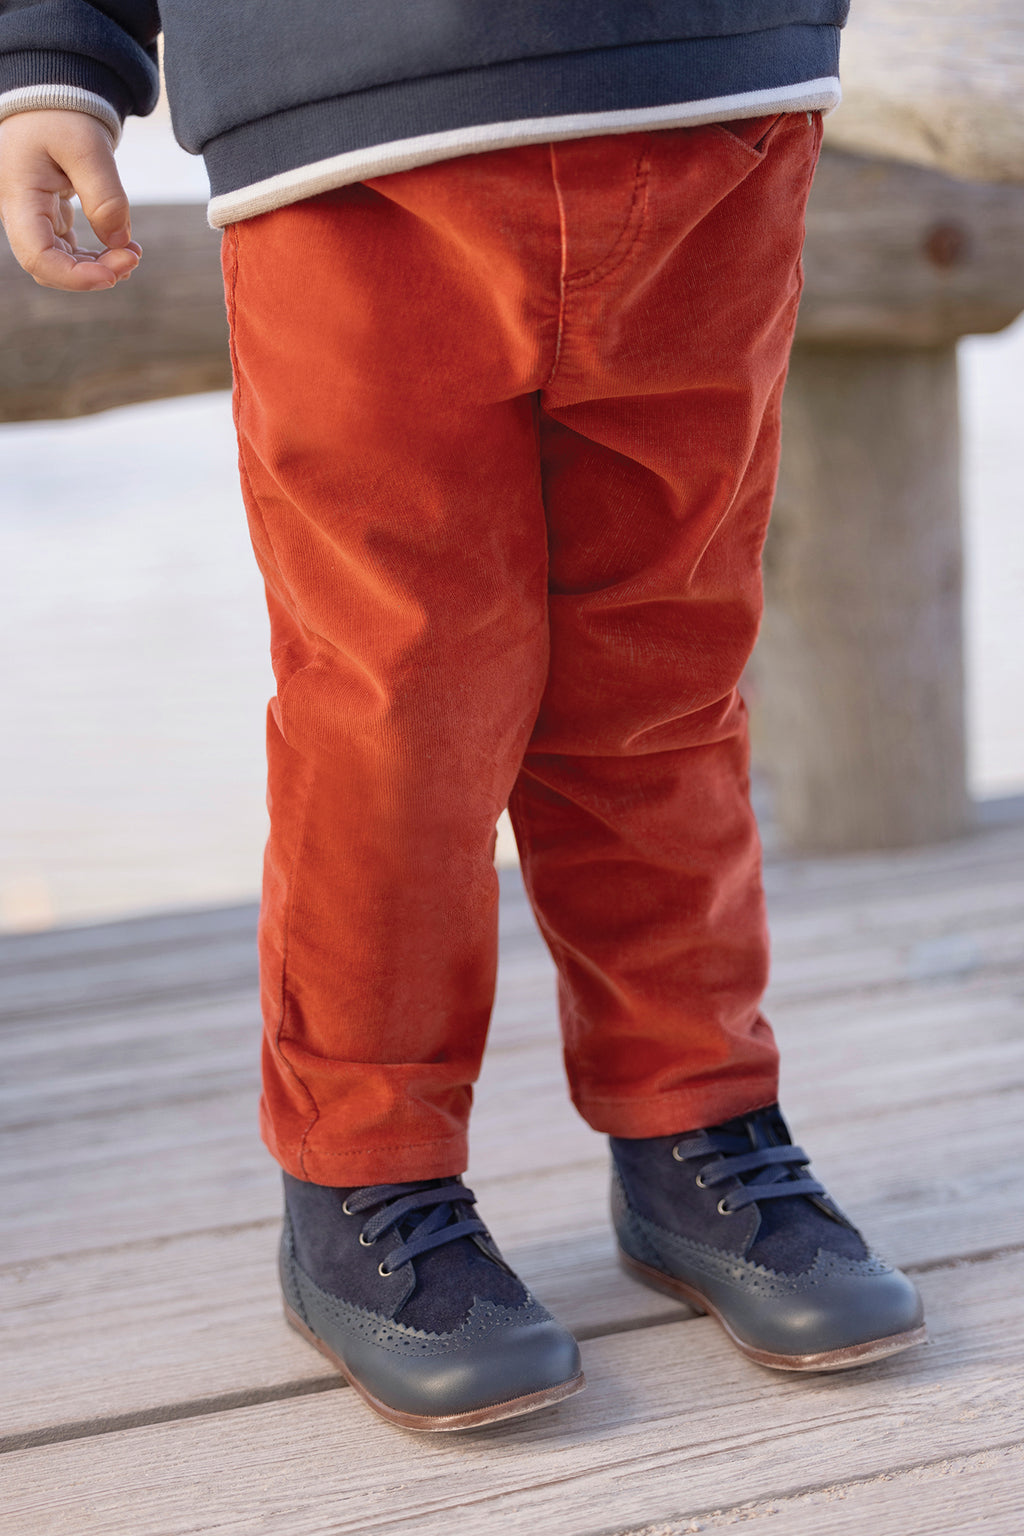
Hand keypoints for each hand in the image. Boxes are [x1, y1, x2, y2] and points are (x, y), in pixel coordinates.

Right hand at [0, 109, 140, 290]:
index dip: (76, 277)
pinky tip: (122, 248)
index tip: (115, 275)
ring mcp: (33, 217)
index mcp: (19, 195)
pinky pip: (69, 250)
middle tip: (133, 257)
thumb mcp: (88, 147)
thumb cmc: (62, 115)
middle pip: (49, 267)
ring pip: (61, 263)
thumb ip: (106, 196)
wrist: (52, 97)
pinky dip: (95, 257)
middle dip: (93, 273)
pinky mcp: (49, 217)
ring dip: (98, 267)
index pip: (38, 256)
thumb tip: (121, 243)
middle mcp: (19, 212)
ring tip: (132, 253)